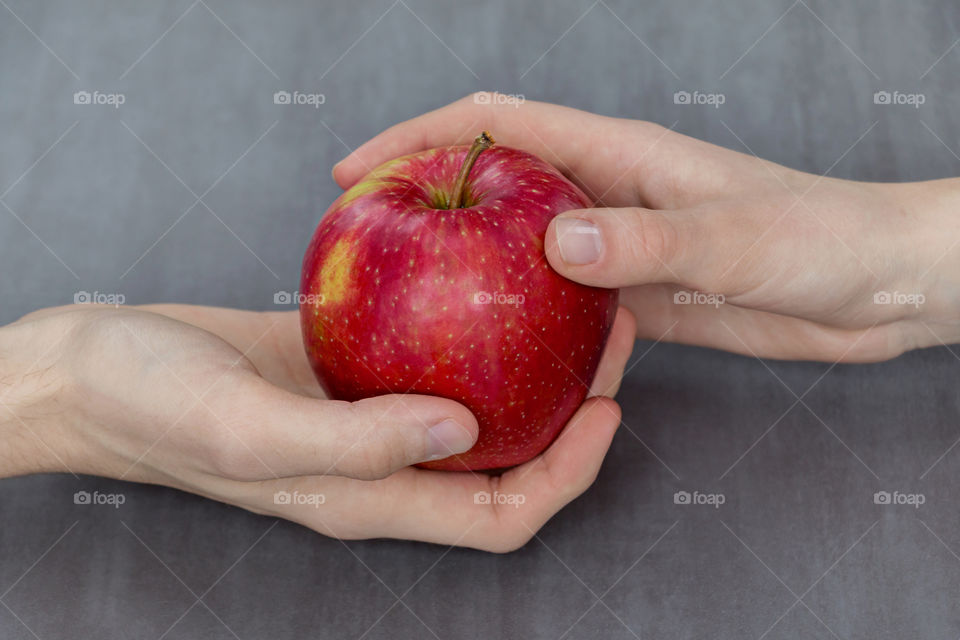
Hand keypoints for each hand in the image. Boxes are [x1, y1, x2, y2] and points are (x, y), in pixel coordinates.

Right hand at [1, 302, 634, 551]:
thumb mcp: (249, 427)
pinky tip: (487, 279)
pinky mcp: (347, 373)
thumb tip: (467, 435)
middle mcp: (380, 466)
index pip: (498, 516)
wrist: (97, 369)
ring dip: (530, 368)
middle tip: (608, 340)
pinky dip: (469, 332)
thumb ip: (357, 443)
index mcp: (368, 498)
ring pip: (476, 409)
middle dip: (570, 415)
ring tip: (569, 307)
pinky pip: (428, 360)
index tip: (606, 409)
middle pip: (506, 462)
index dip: (566, 475)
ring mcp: (366, 418)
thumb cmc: (157, 406)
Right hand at [336, 93, 959, 361]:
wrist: (877, 285)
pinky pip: (560, 304)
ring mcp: (617, 246)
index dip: (420, 136)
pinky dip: (522, 321)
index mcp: (618, 156)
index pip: (497, 126)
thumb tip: (554, 243)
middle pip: (493, 186)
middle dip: (426, 205)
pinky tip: (497, 352)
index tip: (356, 169)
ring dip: (467, 270)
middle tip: (365, 247)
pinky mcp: (636, 296)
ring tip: (412, 306)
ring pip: (518, 250)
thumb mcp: (733, 240)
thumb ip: (646, 242)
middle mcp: (607, 194)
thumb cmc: (822, 240)